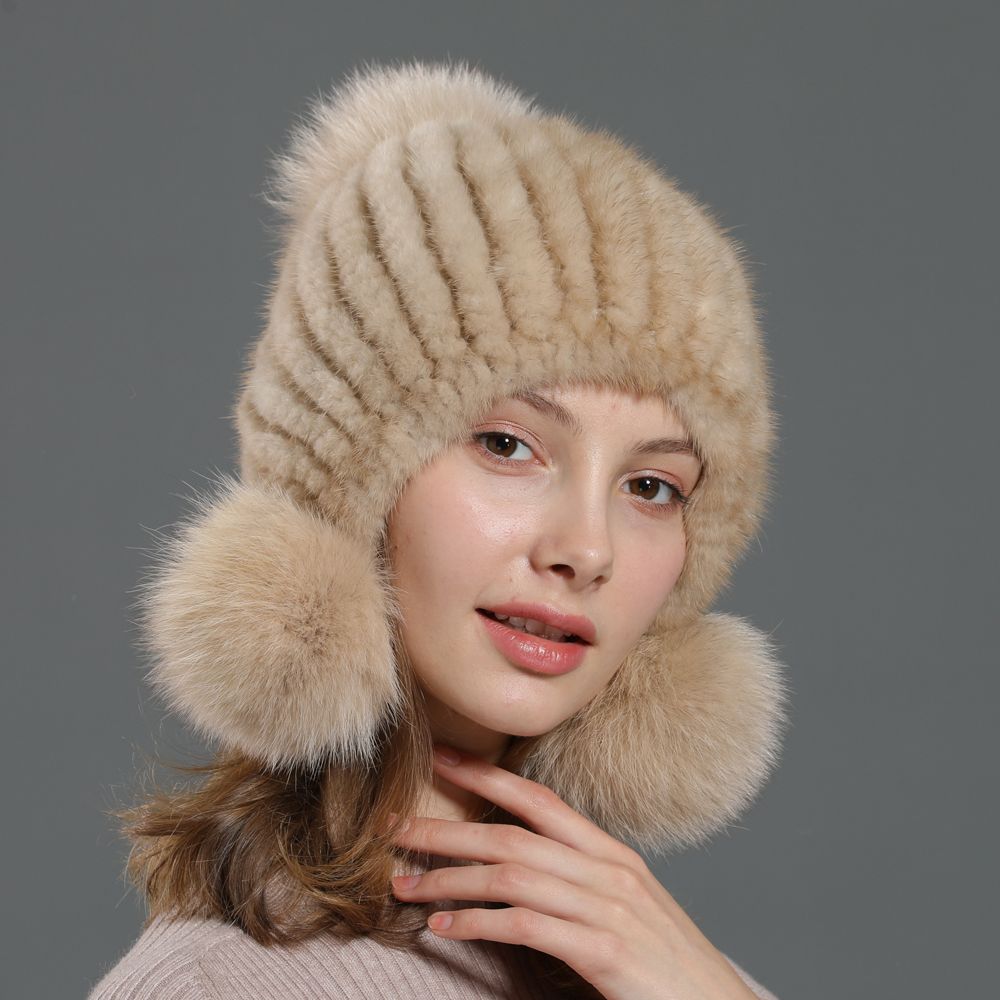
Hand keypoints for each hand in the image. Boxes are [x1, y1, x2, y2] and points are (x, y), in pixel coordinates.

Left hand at [388, 744, 759, 999]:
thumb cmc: (664, 962)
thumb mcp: (623, 906)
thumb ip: (576, 879)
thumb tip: (516, 868)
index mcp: (610, 853)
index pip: (538, 799)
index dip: (485, 776)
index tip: (440, 759)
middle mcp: (607, 870)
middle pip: (511, 835)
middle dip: (447, 830)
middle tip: (394, 829)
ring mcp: (607, 907)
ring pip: (510, 875)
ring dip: (450, 880)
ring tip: (404, 886)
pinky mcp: (604, 950)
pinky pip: (526, 925)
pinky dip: (479, 923)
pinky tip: (444, 929)